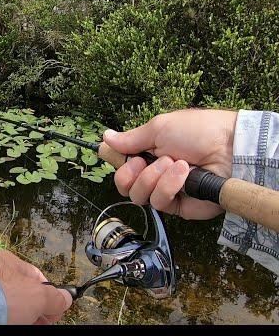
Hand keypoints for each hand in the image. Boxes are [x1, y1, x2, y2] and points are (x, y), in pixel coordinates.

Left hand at [0, 250, 71, 324]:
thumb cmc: (2, 295)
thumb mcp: (38, 296)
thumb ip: (55, 297)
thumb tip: (66, 298)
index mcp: (7, 261)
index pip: (35, 277)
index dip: (48, 297)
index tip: (53, 314)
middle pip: (20, 293)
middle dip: (33, 310)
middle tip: (39, 323)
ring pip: (5, 303)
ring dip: (19, 315)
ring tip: (23, 325)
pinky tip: (2, 323)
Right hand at [103, 109, 237, 219]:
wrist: (230, 148)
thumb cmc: (198, 131)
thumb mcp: (159, 128)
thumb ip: (130, 138)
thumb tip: (105, 136)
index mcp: (149, 154)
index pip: (123, 168)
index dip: (120, 166)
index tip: (128, 157)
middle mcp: (155, 175)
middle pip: (126, 186)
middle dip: (132, 174)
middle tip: (146, 162)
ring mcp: (167, 191)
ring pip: (140, 196)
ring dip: (154, 178)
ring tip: (174, 164)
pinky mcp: (179, 206)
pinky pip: (159, 202)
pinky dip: (168, 187)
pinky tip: (182, 174)